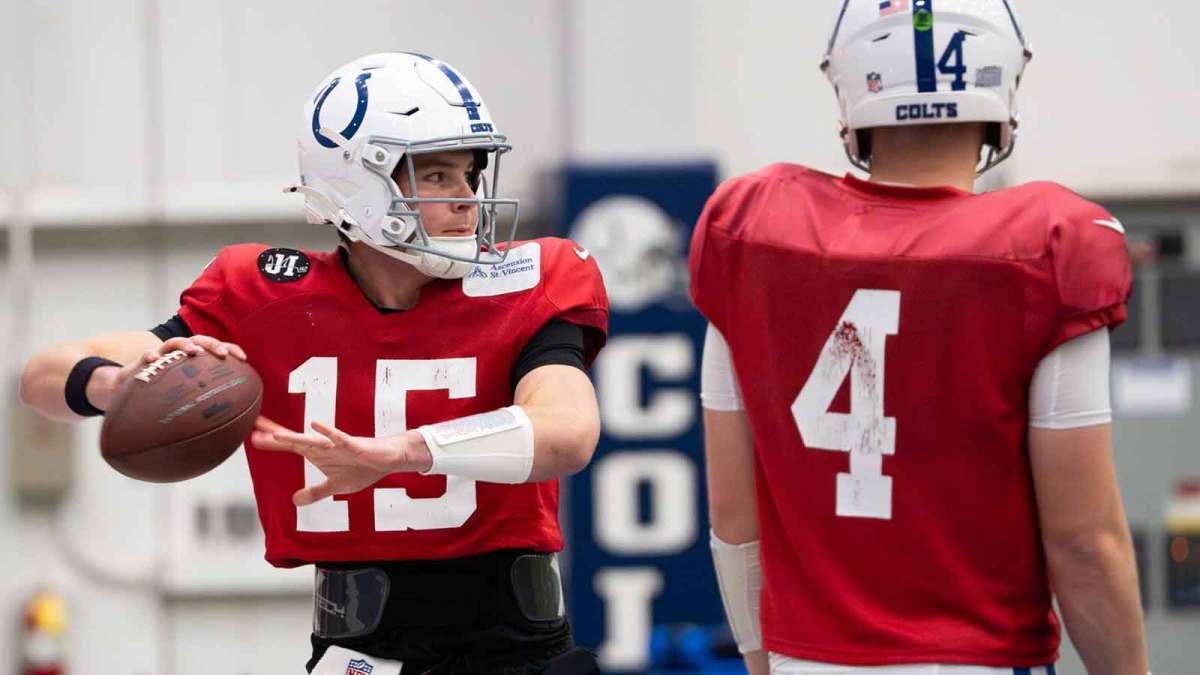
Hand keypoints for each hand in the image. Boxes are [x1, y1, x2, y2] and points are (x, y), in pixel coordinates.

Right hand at [88, 335, 247, 411]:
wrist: (133, 392)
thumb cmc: (166, 396)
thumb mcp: (188, 400)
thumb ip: (207, 407)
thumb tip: (232, 429)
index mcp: (196, 361)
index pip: (216, 350)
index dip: (231, 350)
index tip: (244, 358)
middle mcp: (181, 355)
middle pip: (200, 341)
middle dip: (213, 344)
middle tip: (223, 354)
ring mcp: (163, 356)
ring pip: (175, 343)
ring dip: (186, 344)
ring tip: (194, 351)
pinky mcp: (143, 362)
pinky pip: (146, 356)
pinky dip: (149, 355)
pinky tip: (153, 359)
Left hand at [249, 416, 432, 505]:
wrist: (388, 459)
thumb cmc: (363, 467)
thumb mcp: (336, 486)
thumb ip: (315, 492)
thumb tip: (294, 500)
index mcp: (318, 454)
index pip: (291, 446)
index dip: (272, 442)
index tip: (252, 436)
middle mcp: (323, 447)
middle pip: (295, 440)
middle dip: (274, 435)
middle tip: (253, 426)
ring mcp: (337, 445)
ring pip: (312, 440)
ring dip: (294, 437)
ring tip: (274, 434)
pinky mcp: (353, 445)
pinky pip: (339, 438)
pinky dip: (328, 432)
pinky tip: (315, 425)